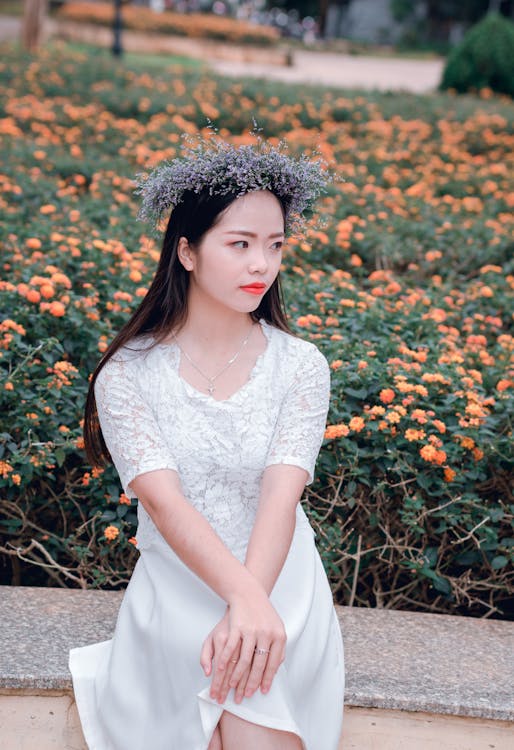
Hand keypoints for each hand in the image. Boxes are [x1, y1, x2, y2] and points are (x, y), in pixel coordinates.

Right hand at [200, 587, 285, 703]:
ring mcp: (251, 631)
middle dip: (251, 683)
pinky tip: (221, 671)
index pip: (273, 664)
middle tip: (245, 696)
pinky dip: (225, 662)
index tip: (262, 691)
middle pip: (259, 665)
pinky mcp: (237, 627)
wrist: (249, 593)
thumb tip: (276, 669)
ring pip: (244, 660)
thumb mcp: (277, 627)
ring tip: (233, 688)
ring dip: (237, 677)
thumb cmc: (263, 613)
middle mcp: (266, 634)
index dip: (266, 679)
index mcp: (279, 636)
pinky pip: (231, 649)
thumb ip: (278, 648)